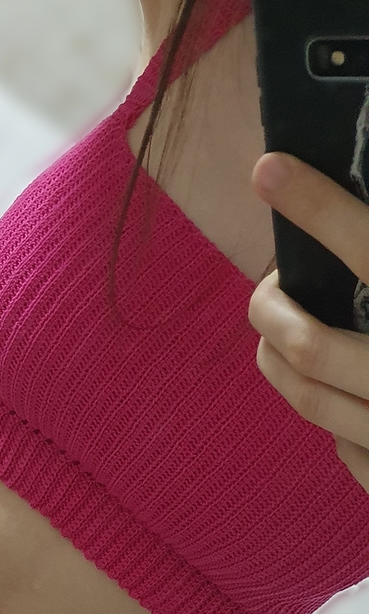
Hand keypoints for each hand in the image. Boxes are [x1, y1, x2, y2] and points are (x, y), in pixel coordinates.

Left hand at [249, 152, 368, 492]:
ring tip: (276, 327)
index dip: (318, 206)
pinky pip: (345, 444)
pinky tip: (335, 386)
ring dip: (277, 355)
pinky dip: (331, 410)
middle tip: (269, 282)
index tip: (268, 169)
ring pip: (309, 397)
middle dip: (270, 305)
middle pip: (310, 344)